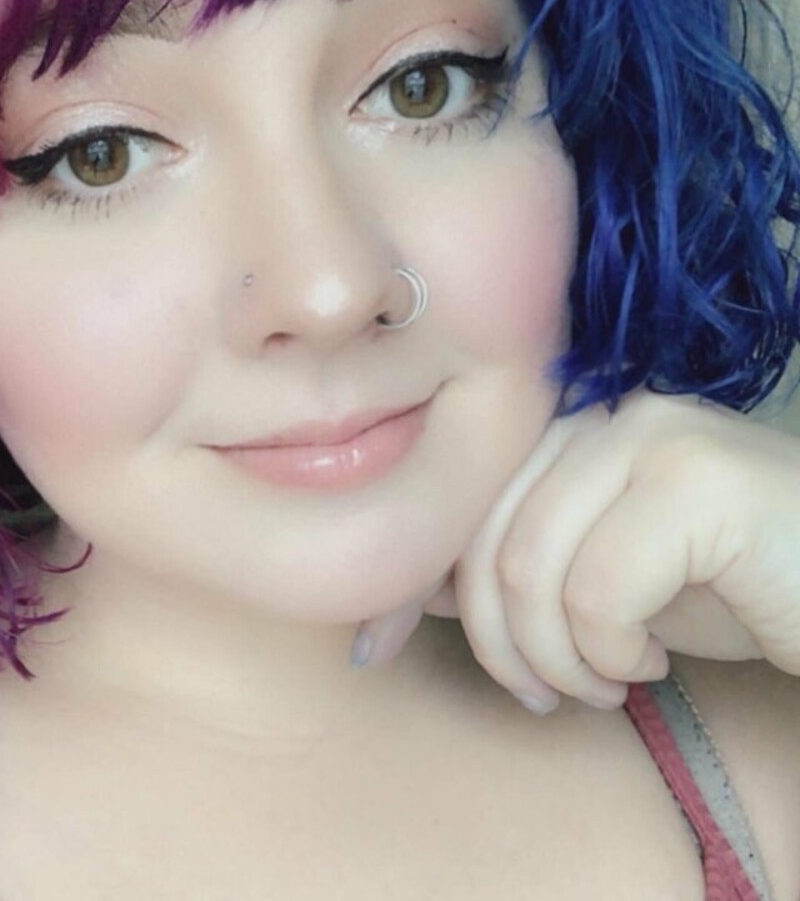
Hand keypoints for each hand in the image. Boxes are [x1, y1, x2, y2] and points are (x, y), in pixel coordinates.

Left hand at [350, 391, 799, 712]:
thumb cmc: (729, 582)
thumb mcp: (597, 578)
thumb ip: (511, 564)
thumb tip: (408, 588)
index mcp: (562, 425)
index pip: (451, 494)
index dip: (407, 575)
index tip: (375, 648)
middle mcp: (597, 411)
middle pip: (481, 535)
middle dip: (496, 640)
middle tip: (547, 693)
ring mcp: (647, 433)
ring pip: (528, 565)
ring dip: (556, 658)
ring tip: (606, 682)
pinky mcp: (695, 479)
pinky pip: (596, 591)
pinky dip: (611, 654)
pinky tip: (654, 663)